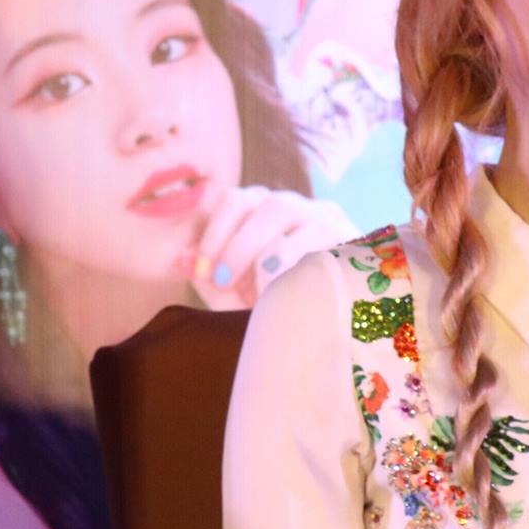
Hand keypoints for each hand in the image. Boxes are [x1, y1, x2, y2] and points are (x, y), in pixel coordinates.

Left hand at [179, 186, 356, 310]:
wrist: (331, 328)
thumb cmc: (273, 305)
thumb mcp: (234, 296)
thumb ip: (206, 277)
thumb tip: (179, 259)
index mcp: (259, 210)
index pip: (233, 201)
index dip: (214, 233)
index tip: (202, 271)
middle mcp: (292, 205)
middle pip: (262, 204)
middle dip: (237, 243)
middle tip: (224, 281)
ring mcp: (323, 215)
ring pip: (288, 213)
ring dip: (265, 253)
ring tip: (258, 292)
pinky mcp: (349, 234)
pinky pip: (319, 237)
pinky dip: (298, 263)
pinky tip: (290, 290)